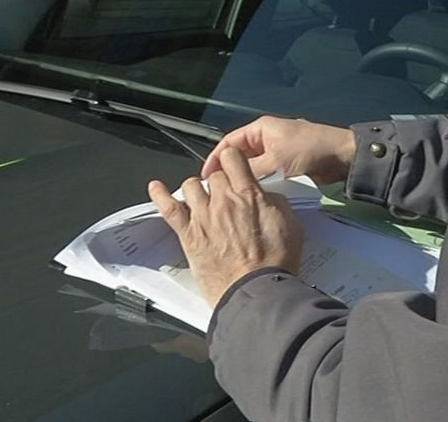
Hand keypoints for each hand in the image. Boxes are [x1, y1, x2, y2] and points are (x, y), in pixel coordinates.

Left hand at [148, 147, 304, 306]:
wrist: (257, 290)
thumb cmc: (275, 263)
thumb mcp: (291, 225)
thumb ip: (277, 203)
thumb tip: (266, 197)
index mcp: (249, 195)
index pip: (233, 158)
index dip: (232, 159)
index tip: (234, 165)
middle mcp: (223, 201)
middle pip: (213, 175)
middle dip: (219, 181)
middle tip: (225, 194)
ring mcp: (203, 217)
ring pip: (191, 186)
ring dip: (196, 189)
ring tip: (203, 199)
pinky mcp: (190, 236)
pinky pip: (168, 209)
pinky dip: (160, 196)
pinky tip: (156, 188)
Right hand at [201, 115, 355, 184]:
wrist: (341, 157)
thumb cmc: (311, 149)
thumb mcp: (276, 161)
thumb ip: (251, 171)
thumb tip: (233, 183)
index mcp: (260, 129)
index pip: (228, 142)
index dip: (216, 159)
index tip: (207, 176)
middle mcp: (267, 139)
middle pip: (239, 157)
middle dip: (229, 172)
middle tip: (219, 190)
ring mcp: (277, 153)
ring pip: (253, 168)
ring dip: (247, 181)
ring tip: (235, 197)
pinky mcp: (287, 166)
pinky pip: (268, 175)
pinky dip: (261, 185)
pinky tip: (256, 197)